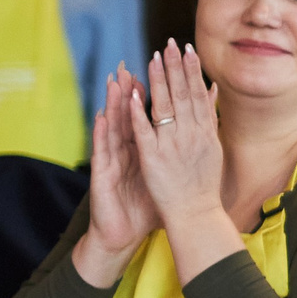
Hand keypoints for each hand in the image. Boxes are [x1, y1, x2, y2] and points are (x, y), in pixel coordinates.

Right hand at [73, 67, 161, 286]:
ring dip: (112, 103)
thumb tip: (195, 139)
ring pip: (112, 127)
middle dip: (131, 90)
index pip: (148, 116)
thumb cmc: (145, 205)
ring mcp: (111, 160)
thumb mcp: (164, 176)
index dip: (154, 95)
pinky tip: (102, 117)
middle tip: (133, 64)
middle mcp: (125, 150)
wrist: (123, 233)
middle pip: (129, 116)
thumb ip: (175, 155)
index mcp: (142, 148)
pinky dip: (102, 133)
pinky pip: (102, 151)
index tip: (161, 71)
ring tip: (115, 80)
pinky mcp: (101, 174)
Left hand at [124, 40, 223, 227]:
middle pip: (182, 95)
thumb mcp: (214, 149)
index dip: (192, 71)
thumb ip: (211, 119)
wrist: (196, 214)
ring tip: (152, 59)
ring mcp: (172, 146)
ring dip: (158, 81)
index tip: (187, 49)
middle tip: (168, 44)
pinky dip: (138, 112)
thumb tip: (213, 91)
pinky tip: (133, 94)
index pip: (198, 95)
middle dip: (175, 68)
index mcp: (205, 133)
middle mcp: (191, 135)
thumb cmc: (204, 185)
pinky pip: (144, 131)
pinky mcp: (154, 158)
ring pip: (164, 107)